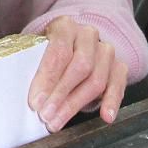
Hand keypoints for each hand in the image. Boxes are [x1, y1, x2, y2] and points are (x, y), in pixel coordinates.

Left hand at [27, 16, 127, 131]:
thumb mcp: (37, 51)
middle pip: (80, 66)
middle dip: (61, 94)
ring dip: (76, 104)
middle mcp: (88, 35)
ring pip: (97, 79)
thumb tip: (28, 95)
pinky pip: (119, 85)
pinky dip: (112, 102)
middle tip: (46, 114)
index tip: (36, 101)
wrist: (73, 44)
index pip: (59, 51)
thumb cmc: (49, 52)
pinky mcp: (119, 66)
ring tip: (59, 120)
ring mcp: (106, 50)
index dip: (47, 78)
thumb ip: (33, 65)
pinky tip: (105, 116)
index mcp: (65, 26)